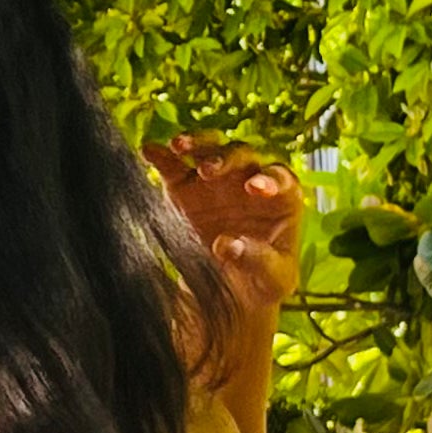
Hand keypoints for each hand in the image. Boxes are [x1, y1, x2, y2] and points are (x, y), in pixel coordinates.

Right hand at [144, 134, 304, 314]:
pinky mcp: (185, 187)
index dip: (268, 179)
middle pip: (241, 155)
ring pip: (210, 148)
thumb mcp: (271, 278)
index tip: (253, 188)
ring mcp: (217, 180)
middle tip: (207, 171)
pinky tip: (149, 150)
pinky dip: (162, 156)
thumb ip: (256, 259)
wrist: (234, 288)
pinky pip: (174, 166)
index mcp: (282, 196)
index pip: (279, 177)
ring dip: (196, 144)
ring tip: (178, 147)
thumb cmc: (265, 279)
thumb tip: (226, 245)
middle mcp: (250, 178)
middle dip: (225, 158)